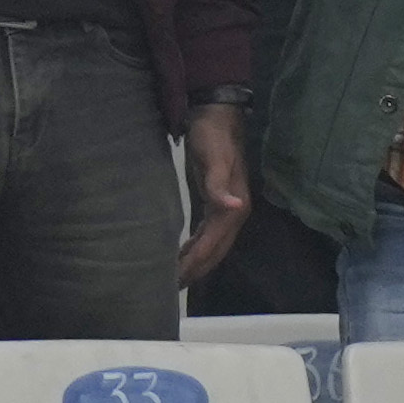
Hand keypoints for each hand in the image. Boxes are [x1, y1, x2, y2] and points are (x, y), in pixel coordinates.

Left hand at [177, 104, 251, 284]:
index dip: (195, 264)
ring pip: (212, 246)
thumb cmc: (212, 135)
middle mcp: (233, 212)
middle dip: (196, 271)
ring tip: (174, 278)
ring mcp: (227, 209)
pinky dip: (195, 248)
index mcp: (233, 207)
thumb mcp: (214, 158)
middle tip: (170, 289)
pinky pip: (207, 234)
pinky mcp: (216, 202)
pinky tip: (182, 254)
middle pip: (215, 252)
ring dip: (196, 263)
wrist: (217, 114)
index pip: (212, 245)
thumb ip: (219, 184)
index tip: (175, 281)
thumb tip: (233, 208)